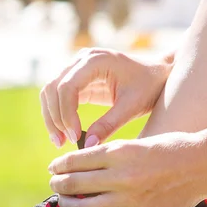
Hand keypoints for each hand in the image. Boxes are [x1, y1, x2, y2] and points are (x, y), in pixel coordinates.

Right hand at [40, 48, 173, 147]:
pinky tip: (63, 134)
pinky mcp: (75, 80)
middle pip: (52, 88)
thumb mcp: (132, 107)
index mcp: (96, 60)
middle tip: (62, 143)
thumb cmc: (149, 86)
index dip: (66, 113)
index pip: (67, 86)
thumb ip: (109, 125)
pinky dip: (55, 116)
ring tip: (60, 142)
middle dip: (54, 118)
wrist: (157, 75)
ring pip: (49, 93)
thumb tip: (87, 145)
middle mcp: (81, 60)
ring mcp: (75, 68)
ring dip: (50, 118)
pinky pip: (55, 97)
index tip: (74, 136)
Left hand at [48, 132, 206, 206]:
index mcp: (119, 153)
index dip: (59, 165)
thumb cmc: (167, 149)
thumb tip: (76, 165)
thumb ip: (105, 155)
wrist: (203, 165)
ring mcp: (129, 201)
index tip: (53, 167)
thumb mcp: (133, 143)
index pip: (75, 161)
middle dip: (58, 184)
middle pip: (74, 184)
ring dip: (65, 205)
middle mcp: (121, 177)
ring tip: (62, 200)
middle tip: (54, 183)